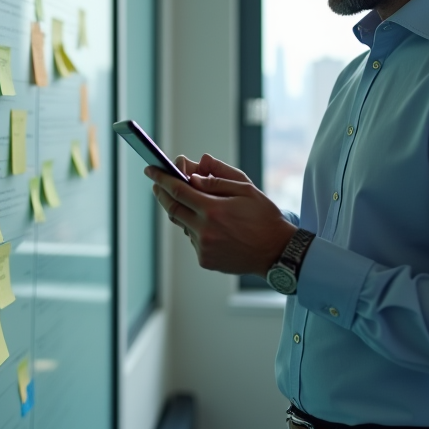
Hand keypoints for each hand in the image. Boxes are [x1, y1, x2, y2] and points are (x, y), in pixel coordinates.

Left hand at [147, 154, 295, 276]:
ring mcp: (203, 247)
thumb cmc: (264, 217)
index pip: (177, 190)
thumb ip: (218, 177)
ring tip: (201, 206)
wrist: (277, 252)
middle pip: (172, 208)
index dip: (161, 178)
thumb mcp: (246, 189)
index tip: (151, 169)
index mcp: (213, 209)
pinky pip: (193, 238)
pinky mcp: (205, 260)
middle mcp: (204, 230)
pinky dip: (196, 228)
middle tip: (158, 184)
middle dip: (162, 193)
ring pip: (183, 224)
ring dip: (185, 212)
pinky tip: (215, 227)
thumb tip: (195, 168)